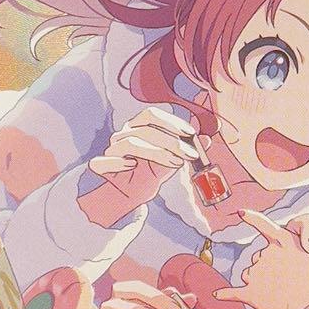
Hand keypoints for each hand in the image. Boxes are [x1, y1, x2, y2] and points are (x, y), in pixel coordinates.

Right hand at [80, 106, 204, 226]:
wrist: (128, 194)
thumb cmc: (149, 172)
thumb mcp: (171, 161)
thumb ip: (186, 150)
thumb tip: (207, 140)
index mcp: (138, 126)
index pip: (151, 115)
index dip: (171, 121)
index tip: (190, 133)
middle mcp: (123, 134)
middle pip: (146, 130)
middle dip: (172, 142)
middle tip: (190, 154)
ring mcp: (111, 150)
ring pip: (130, 143)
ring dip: (156, 152)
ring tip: (175, 163)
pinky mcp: (100, 166)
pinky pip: (104, 161)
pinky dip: (118, 162)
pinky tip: (132, 166)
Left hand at [213, 208, 308, 308]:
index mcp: (284, 241)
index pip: (264, 224)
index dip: (252, 218)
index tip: (240, 213)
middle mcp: (266, 254)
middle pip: (261, 256)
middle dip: (271, 264)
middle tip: (291, 278)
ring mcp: (256, 274)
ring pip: (251, 272)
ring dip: (261, 279)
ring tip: (280, 290)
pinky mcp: (251, 294)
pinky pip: (233, 292)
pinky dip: (225, 294)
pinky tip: (217, 294)